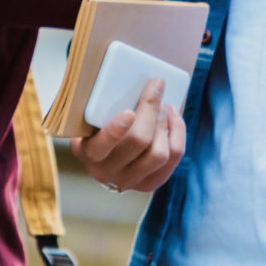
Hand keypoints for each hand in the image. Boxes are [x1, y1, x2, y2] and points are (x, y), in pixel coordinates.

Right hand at [77, 78, 185, 192]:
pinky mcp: (150, 184)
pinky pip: (174, 157)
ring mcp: (129, 181)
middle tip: (156, 87)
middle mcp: (106, 172)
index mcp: (88, 152)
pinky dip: (178, 133)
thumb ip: (104, 102)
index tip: (129, 112)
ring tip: (165, 104)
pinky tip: (173, 117)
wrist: (103, 157)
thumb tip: (136, 82)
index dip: (116, 130)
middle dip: (151, 110)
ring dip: (165, 122)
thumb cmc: (98, 124)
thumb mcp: (91, 116)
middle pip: (139, 142)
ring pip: (160, 153)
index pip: (103, 145)